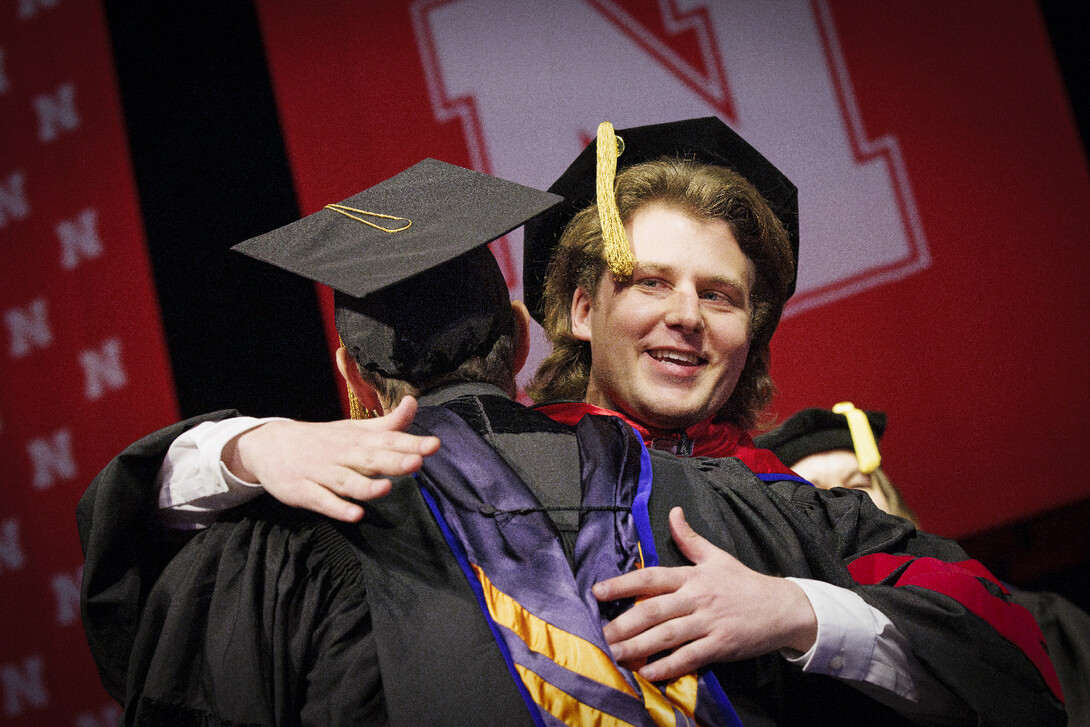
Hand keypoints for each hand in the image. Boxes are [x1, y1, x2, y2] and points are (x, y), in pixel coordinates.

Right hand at [222, 397, 439, 521]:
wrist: (268, 444)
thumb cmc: (322, 439)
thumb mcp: (354, 429)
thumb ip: (387, 424)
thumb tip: (413, 403)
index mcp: (356, 438)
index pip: (388, 440)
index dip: (411, 443)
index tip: (433, 445)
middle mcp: (341, 454)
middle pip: (370, 459)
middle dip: (393, 461)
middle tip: (416, 462)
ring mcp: (321, 473)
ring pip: (346, 481)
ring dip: (366, 486)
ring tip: (386, 489)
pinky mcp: (304, 491)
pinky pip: (322, 501)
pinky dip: (338, 507)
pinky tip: (355, 514)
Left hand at [592, 507, 816, 680]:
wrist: (783, 607)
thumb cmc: (744, 583)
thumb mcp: (717, 557)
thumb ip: (690, 539)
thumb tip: (672, 512)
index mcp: (692, 576)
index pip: (652, 577)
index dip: (623, 583)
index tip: (598, 591)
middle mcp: (697, 598)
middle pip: (654, 610)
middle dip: (625, 623)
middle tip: (603, 635)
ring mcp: (709, 622)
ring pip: (668, 635)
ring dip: (639, 646)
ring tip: (617, 655)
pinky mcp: (721, 645)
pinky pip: (690, 656)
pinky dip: (669, 665)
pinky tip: (649, 671)